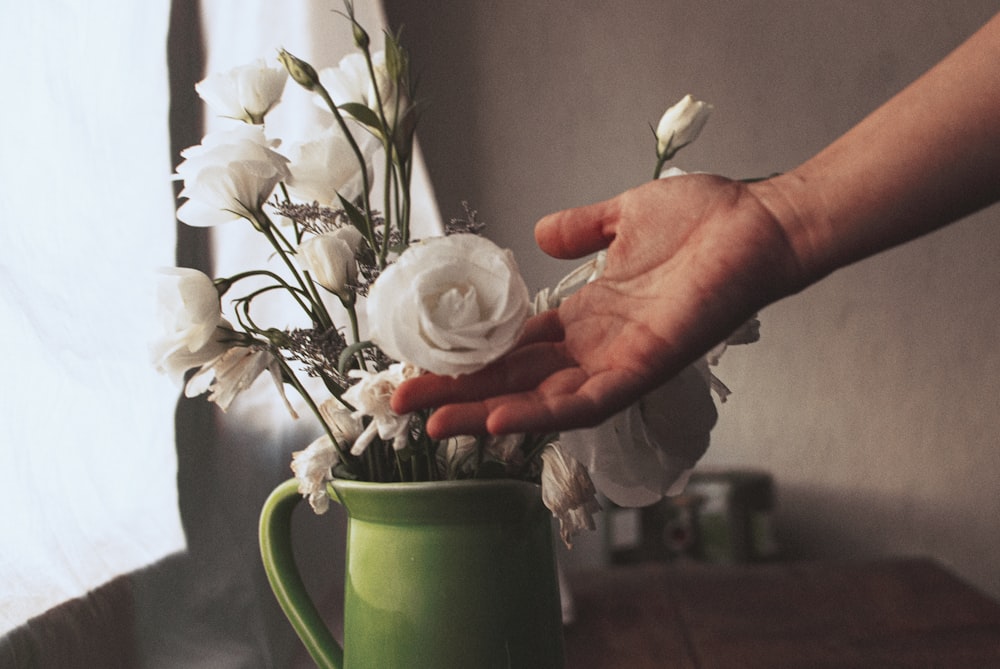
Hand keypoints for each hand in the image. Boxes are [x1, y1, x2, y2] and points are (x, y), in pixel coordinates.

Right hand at [392, 174, 799, 436]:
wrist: (759, 221)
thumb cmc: (703, 218)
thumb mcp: (622, 217)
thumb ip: (580, 229)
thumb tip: (538, 233)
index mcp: (586, 314)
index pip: (514, 347)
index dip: (469, 358)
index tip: (421, 363)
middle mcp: (596, 345)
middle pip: (515, 378)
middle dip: (460, 393)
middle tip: (404, 404)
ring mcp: (620, 360)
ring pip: (543, 400)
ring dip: (489, 412)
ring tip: (438, 424)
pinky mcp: (646, 365)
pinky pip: (589, 400)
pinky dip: (545, 412)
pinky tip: (500, 419)